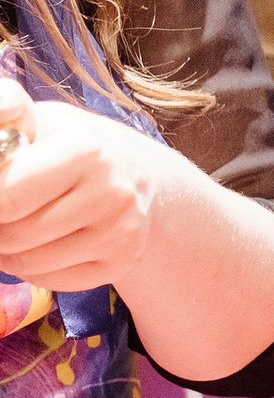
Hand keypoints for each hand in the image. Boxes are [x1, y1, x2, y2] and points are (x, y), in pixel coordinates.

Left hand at [0, 77, 197, 294]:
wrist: (137, 173)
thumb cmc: (70, 144)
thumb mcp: (39, 120)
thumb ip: (5, 116)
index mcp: (86, 151)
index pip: (6, 199)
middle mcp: (112, 193)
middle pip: (13, 236)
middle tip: (6, 211)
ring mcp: (121, 231)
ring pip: (29, 264)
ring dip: (9, 252)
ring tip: (19, 226)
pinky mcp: (123, 261)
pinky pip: (52, 281)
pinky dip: (35, 269)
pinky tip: (45, 244)